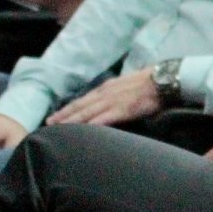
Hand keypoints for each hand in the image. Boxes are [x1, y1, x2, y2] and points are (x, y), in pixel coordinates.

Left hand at [47, 69, 161, 126]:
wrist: (163, 80)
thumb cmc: (150, 82)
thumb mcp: (127, 85)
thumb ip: (117, 93)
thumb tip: (110, 102)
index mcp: (107, 88)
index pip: (84, 99)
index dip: (69, 108)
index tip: (57, 114)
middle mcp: (105, 93)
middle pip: (79, 106)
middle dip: (63, 115)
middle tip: (48, 123)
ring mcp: (111, 102)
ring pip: (85, 113)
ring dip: (70, 121)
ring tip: (57, 128)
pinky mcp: (120, 110)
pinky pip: (101, 119)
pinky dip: (89, 125)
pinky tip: (80, 132)